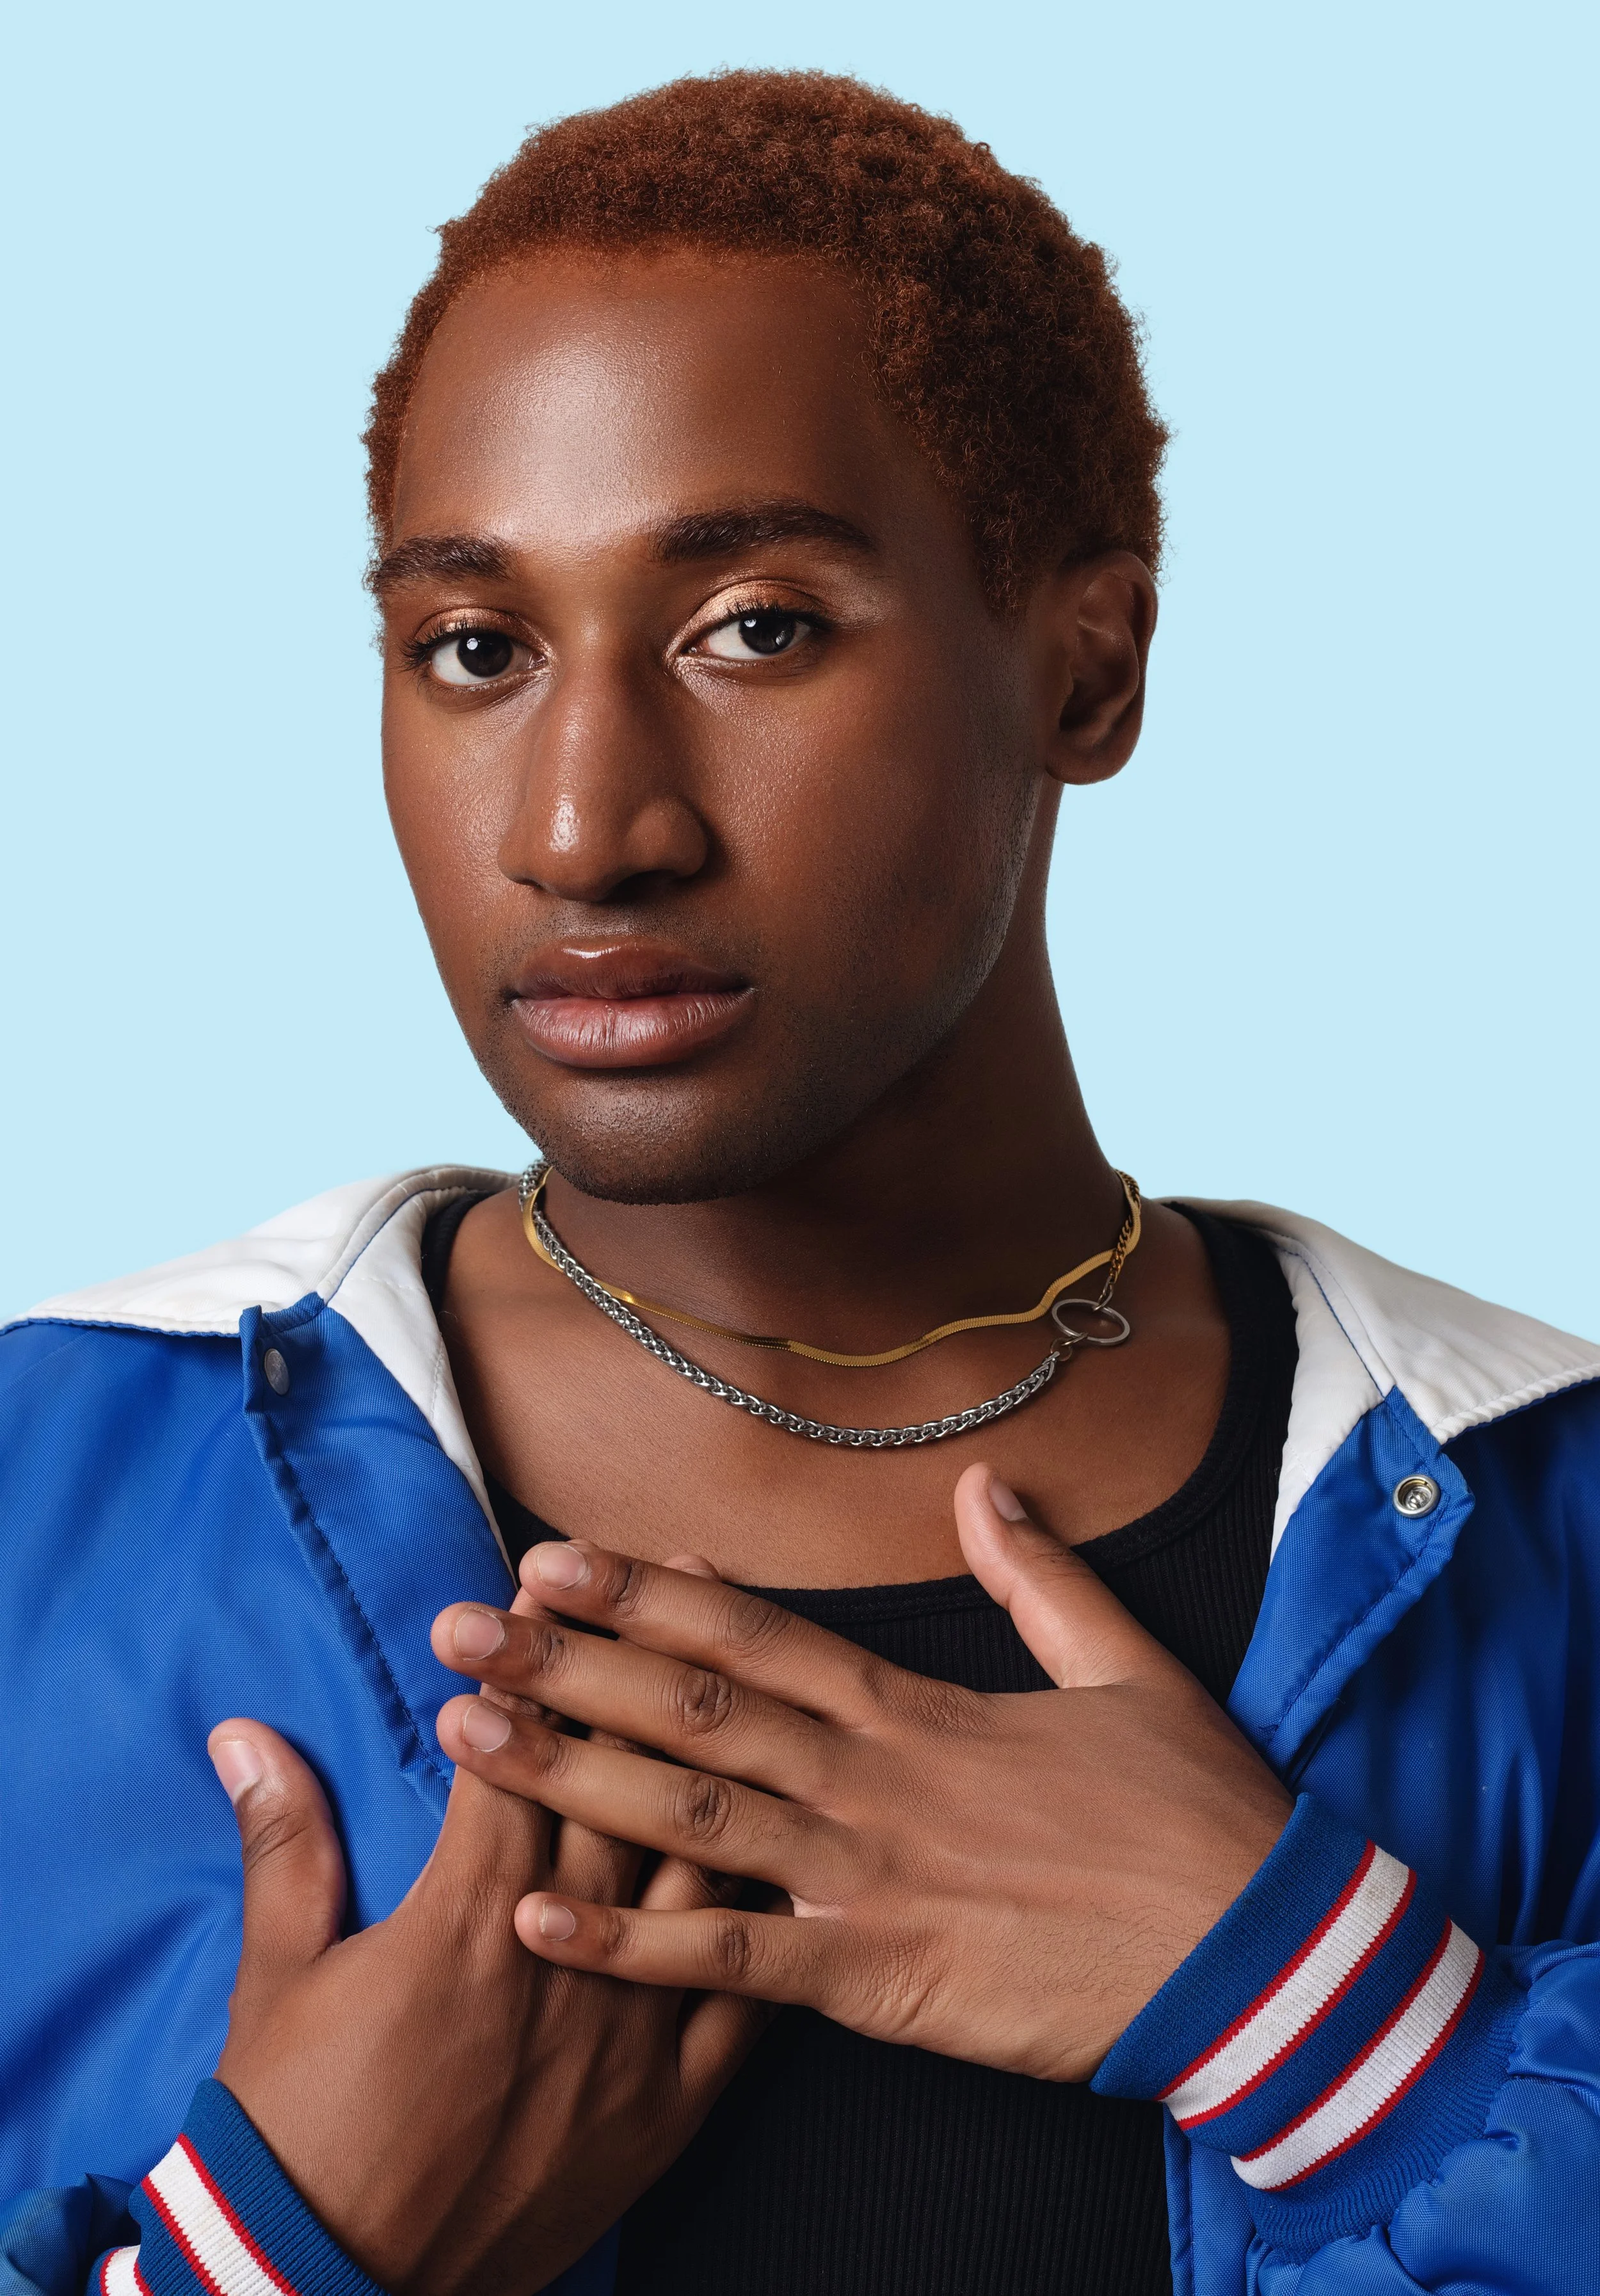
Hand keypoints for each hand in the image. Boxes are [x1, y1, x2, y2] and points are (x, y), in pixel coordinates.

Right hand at [208, 1638, 762, 2293]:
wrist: (332, 2287)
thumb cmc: (295, 2128)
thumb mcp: (277, 1977)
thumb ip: (284, 1844)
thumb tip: (245, 1734)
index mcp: (467, 1914)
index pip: (519, 1751)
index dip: (532, 1661)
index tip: (545, 1587)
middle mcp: (563, 1953)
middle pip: (622, 1782)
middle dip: (638, 1673)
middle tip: (665, 1580)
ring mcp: (626, 2031)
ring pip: (696, 1868)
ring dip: (716, 1768)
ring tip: (744, 1689)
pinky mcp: (666, 2108)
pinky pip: (742, 2000)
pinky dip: (766, 1923)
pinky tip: (796, 1858)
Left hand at [432, 1465, 1292, 2083]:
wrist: (1258, 1955)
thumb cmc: (1194, 1815)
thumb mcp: (1127, 1666)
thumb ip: (1041, 1577)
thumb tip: (985, 1488)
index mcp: (918, 1707)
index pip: (754, 1632)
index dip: (645, 1593)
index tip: (555, 1560)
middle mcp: (873, 1779)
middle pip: (693, 1707)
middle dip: (566, 1666)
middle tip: (458, 1630)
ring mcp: (869, 1880)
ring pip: (689, 1815)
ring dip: (568, 1775)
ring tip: (463, 1740)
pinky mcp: (881, 1982)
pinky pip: (733, 1963)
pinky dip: (631, 1944)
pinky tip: (539, 1922)